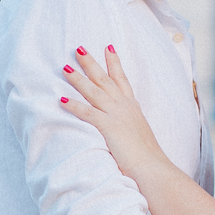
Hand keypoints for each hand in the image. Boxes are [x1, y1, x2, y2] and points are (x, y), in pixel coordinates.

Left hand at [60, 46, 164, 181]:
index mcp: (132, 107)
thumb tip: (125, 127)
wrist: (152, 167)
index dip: (114, 63)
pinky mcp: (109, 127)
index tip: (108, 47)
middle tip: (79, 48)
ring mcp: (116, 115)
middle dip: (91, 63)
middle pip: (104, 80)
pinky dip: (75, 105)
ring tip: (65, 67)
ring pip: (94, 91)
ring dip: (78, 79)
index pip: (121, 79)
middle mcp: (124, 107)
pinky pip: (88, 113)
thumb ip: (130, 125)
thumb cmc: (147, 156)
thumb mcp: (140, 134)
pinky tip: (62, 100)